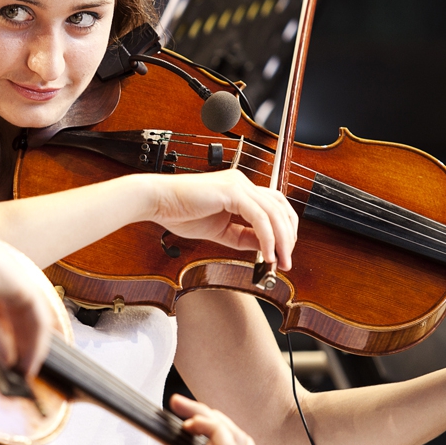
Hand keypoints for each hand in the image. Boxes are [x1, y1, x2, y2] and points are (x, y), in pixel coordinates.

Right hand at [0, 216, 54, 375]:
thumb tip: (6, 356)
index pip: (10, 314)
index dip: (12, 338)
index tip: (11, 360)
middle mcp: (10, 282)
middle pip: (25, 319)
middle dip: (26, 345)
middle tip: (24, 370)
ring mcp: (20, 283)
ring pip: (35, 321)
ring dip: (34, 348)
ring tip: (28, 372)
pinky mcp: (27, 287)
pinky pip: (39, 320)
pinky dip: (37, 343)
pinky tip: (30, 361)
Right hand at [142, 170, 297, 269]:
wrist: (157, 201)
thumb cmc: (180, 212)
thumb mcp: (220, 231)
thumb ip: (242, 237)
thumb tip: (264, 247)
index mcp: (239, 189)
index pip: (273, 207)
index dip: (283, 230)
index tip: (281, 253)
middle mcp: (242, 183)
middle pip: (280, 207)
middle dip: (288, 236)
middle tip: (286, 261)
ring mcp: (238, 185)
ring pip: (274, 213)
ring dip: (281, 240)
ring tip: (280, 261)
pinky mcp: (232, 192)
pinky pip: (259, 217)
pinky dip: (266, 237)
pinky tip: (265, 254)